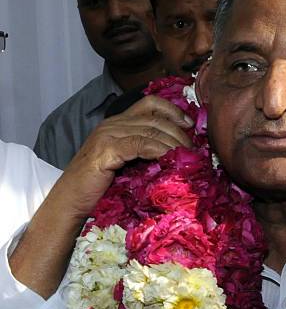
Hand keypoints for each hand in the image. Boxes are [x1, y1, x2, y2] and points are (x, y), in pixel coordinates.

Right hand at [51, 95, 192, 220]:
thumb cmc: (99, 190)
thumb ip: (144, 152)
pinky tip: (171, 159)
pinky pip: (142, 144)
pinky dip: (161, 150)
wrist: (69, 204)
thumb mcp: (127, 164)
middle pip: (155, 118)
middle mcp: (112, 124)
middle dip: (179, 132)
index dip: (173, 110)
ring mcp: (108, 135)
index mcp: (117, 123)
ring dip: (174, 142)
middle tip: (193, 149)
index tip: (189, 125)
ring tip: (187, 156)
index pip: (150, 104)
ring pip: (152, 130)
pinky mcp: (106, 149)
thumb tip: (179, 153)